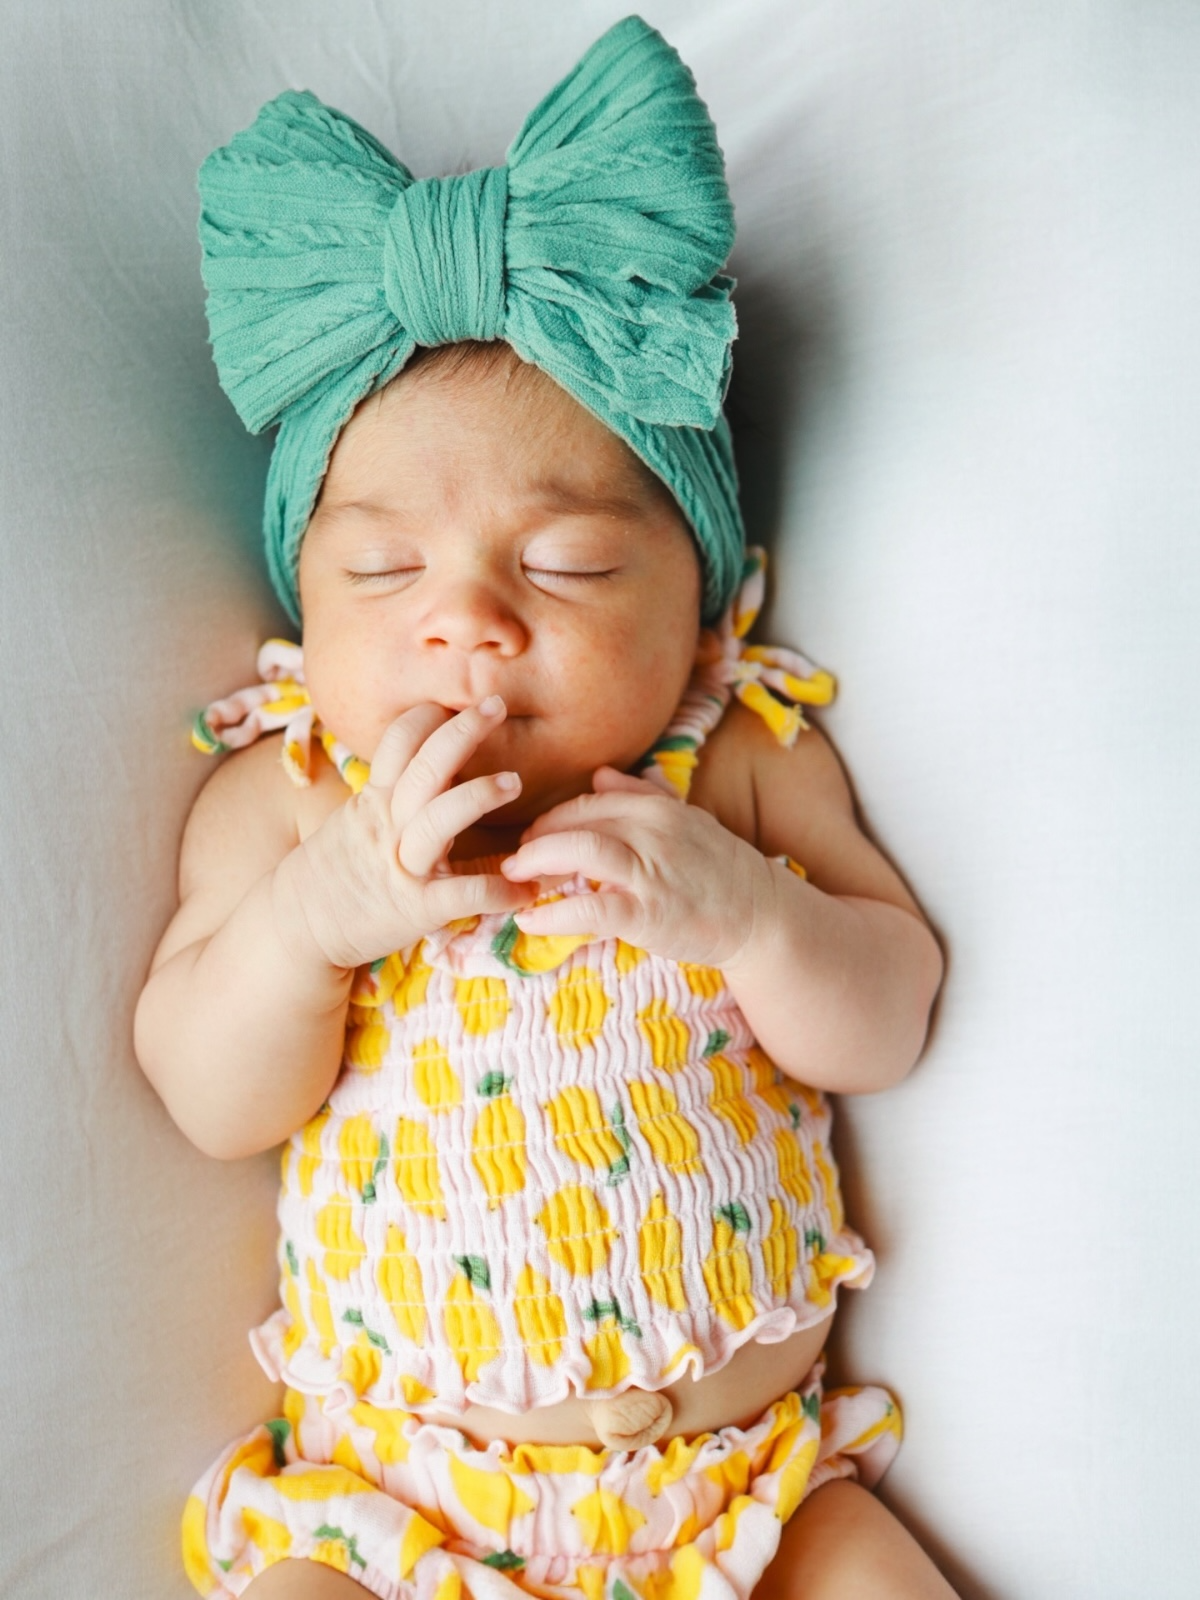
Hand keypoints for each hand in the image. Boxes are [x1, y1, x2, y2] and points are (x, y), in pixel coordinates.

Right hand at [276, 697, 535, 969]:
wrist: (294, 931)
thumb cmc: (330, 876)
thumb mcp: (353, 825)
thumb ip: (388, 799)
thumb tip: (427, 774)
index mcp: (374, 802)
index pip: (398, 744)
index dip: (427, 717)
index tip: (458, 700)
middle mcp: (388, 826)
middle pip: (425, 767)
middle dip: (462, 732)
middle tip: (497, 705)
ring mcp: (401, 866)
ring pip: (440, 818)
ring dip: (479, 794)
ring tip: (515, 782)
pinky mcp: (414, 909)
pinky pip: (460, 894)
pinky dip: (496, 890)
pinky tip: (524, 889)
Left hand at [500, 766, 775, 967]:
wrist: (761, 915)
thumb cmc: (720, 870)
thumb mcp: (685, 821)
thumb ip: (641, 797)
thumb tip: (598, 775)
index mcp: (657, 808)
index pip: (587, 803)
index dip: (551, 820)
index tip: (532, 839)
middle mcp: (652, 831)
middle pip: (575, 822)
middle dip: (536, 841)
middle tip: (514, 862)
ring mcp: (651, 871)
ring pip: (579, 850)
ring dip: (537, 863)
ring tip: (515, 881)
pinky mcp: (649, 914)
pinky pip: (590, 908)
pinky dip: (554, 914)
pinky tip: (532, 922)